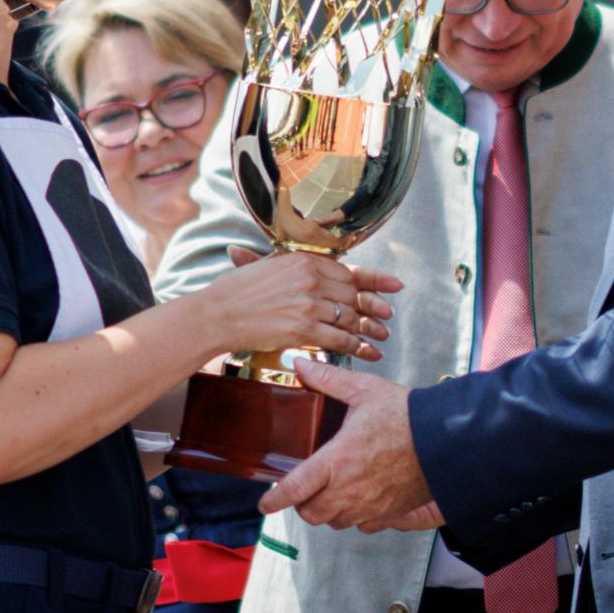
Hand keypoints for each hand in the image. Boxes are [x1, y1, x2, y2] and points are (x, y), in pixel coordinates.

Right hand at [206, 248, 400, 361]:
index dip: (376, 281)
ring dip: (367, 330)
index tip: (395, 287)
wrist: (218, 314)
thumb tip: (313, 268)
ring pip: (349, 318)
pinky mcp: (303, 328)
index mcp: (304, 260)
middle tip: (387, 319)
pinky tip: (364, 352)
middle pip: (353, 295)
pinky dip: (354, 347)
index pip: (349, 271)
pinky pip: (338, 339)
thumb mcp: (268, 266)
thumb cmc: (237, 291)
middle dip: (374, 309)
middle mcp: (310, 279)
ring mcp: (308, 304)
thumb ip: (295, 267)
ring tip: (379, 338)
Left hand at [259, 359, 437, 529]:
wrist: (447, 439)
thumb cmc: (406, 415)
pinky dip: (354, 516)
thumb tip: (300, 364)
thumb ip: (328, 380)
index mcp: (337, 460)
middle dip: (302, 505)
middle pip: (311, 513)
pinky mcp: (389, 513)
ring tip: (330, 492)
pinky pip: (362, 525)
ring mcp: (370, 505)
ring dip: (327, 511)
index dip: (273, 500)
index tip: (265, 502)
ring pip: (335, 522)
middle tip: (303, 490)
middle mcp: (350, 489)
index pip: (294, 489)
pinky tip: (358, 498)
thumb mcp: (364, 390)